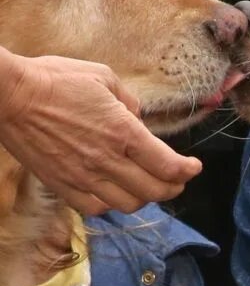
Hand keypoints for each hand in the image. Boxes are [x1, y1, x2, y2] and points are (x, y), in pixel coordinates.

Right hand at [0, 50, 201, 214]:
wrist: (11, 97)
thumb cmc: (57, 80)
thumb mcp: (104, 77)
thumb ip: (129, 101)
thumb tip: (137, 117)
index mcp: (123, 131)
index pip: (167, 165)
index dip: (187, 170)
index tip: (194, 167)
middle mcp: (107, 159)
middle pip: (153, 190)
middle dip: (173, 187)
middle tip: (178, 180)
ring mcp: (83, 176)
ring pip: (127, 204)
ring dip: (145, 197)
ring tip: (149, 186)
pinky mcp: (62, 186)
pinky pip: (95, 208)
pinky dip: (112, 204)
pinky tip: (115, 192)